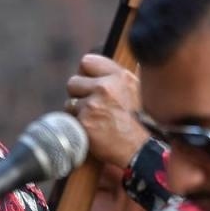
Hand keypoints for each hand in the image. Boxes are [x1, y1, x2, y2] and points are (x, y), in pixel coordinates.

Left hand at [67, 54, 150, 210]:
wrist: (140, 149)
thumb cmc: (140, 122)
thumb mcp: (136, 91)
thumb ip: (118, 78)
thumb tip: (102, 67)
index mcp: (119, 76)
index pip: (87, 61)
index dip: (85, 74)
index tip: (89, 85)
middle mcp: (105, 87)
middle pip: (73, 82)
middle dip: (78, 94)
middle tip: (90, 107)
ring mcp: (93, 104)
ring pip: (69, 102)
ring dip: (77, 112)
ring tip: (94, 121)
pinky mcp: (84, 122)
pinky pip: (69, 119)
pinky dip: (76, 126)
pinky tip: (91, 131)